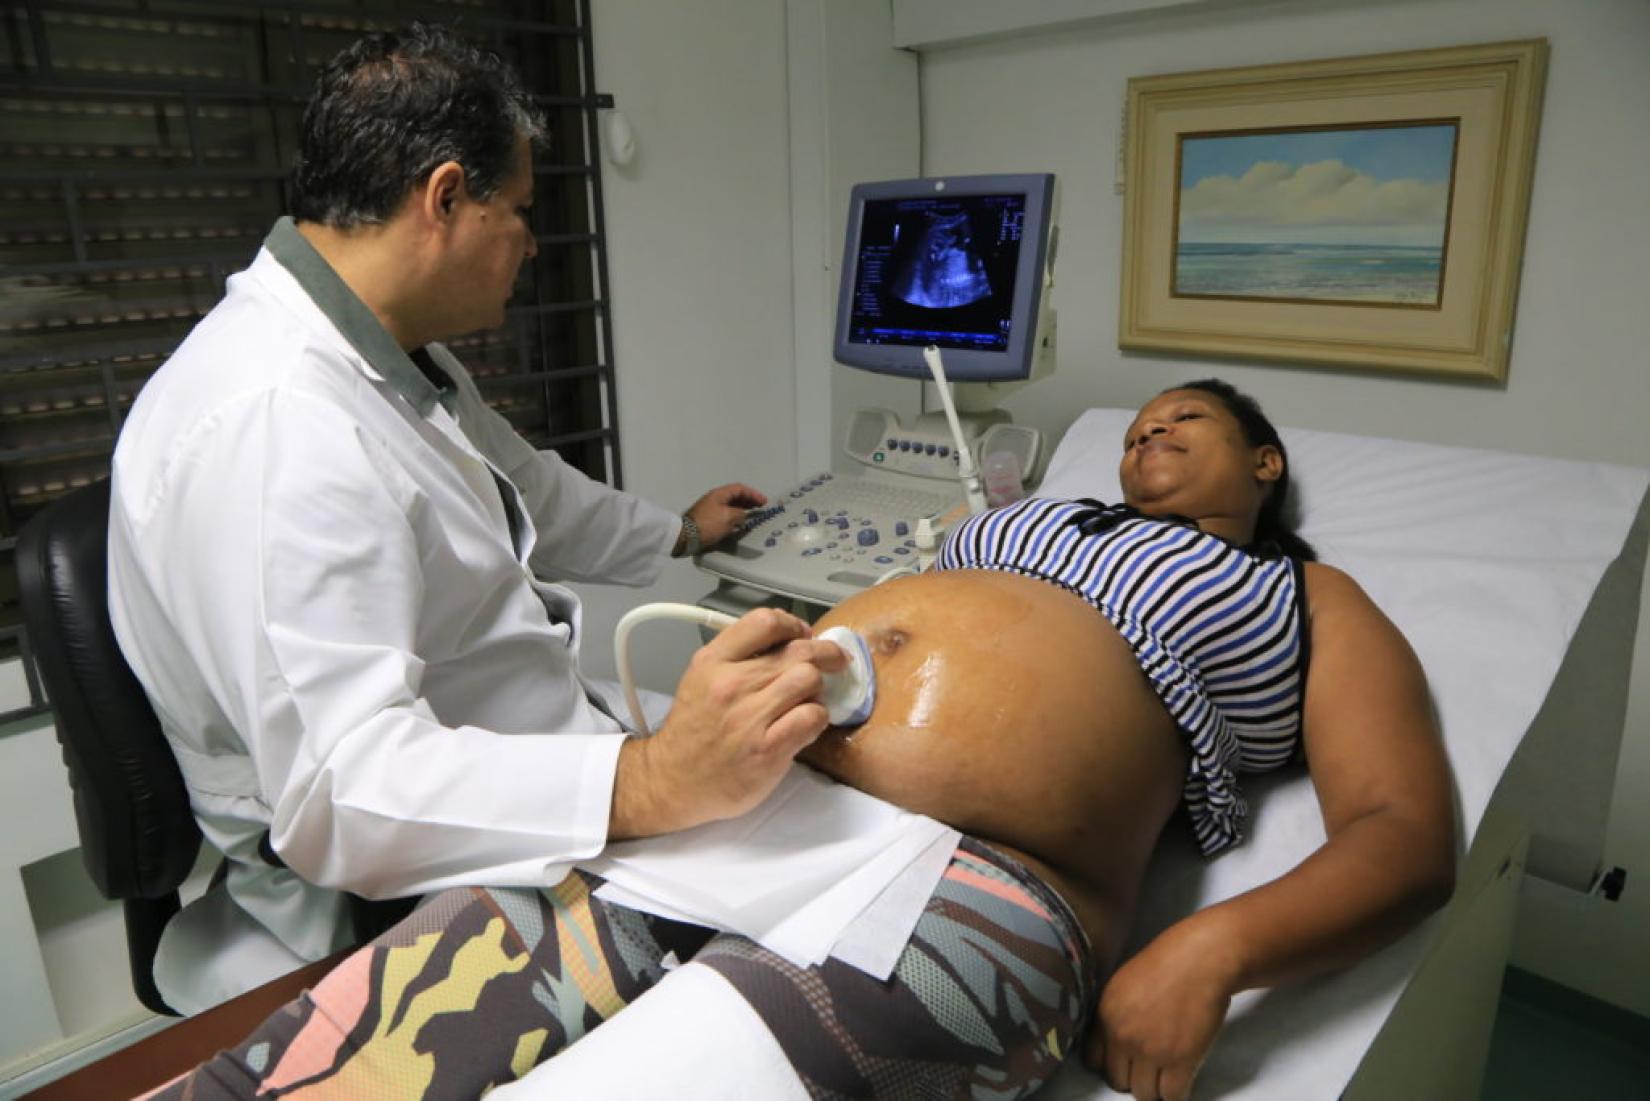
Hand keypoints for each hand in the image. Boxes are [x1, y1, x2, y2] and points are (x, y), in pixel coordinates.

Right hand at [611, 607, 845, 837]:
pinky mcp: (767, 750)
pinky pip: (812, 717)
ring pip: (809, 679)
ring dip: (819, 688)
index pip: (764, 621)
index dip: (794, 624)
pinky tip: (808, 723)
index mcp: (711, 662)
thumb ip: (738, 656)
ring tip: (810, 698)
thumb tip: (789, 638)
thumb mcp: (701, 680)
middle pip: (798, 651)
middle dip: (825, 654)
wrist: (673, 783)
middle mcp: (730, 685)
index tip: (803, 634)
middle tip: (834, 661)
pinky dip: (818, 717)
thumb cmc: (692, 732)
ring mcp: (748, 718)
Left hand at [684, 483, 767, 547]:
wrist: (686, 537)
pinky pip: (726, 514)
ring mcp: (710, 509)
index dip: (753, 494)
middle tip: (760, 508)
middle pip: (735, 496)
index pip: (739, 489)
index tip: (764, 502)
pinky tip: (739, 524)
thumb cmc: (708, 524)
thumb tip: (743, 515)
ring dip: (742, 509)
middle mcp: (715, 499)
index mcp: (719, 494)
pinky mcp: (708, 519)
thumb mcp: (728, 517)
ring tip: (752, 516)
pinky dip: (735, 516)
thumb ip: (740, 514)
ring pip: (730, 506)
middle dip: (749, 501)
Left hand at [1085, 918, 1237, 1100]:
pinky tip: (1182, 1079)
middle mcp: (1122, 1036)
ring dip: (1155, 1087)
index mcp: (1104, 1015)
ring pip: (1144, 1093)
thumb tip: (1113, 1042)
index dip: (1110, 1064)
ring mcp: (1150, 1051)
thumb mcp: (1123, 984)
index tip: (1124, 1062)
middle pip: (1118, 1081)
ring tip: (1167, 1074)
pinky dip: (1177, 1093)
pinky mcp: (1180, 1061)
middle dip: (1133, 1077)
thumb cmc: (1167, 964)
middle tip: (1149, 1067)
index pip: (1093, 1061)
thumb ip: (1114, 1015)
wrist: (1201, 959)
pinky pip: (1172, 1096)